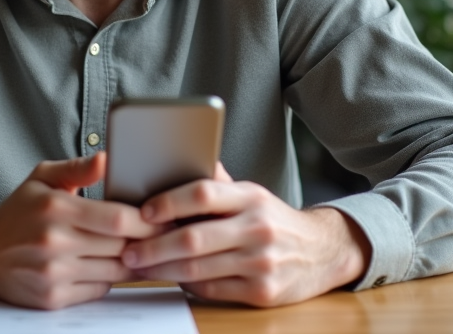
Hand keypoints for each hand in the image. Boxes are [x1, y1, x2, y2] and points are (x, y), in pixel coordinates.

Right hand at [0, 152, 163, 308]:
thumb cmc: (18, 211)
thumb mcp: (42, 177)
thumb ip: (78, 168)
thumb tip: (108, 158)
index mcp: (56, 208)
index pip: (116, 218)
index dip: (147, 220)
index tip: (164, 217)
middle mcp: (54, 242)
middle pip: (120, 246)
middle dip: (147, 241)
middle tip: (166, 234)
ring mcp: (53, 273)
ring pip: (114, 271)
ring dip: (134, 262)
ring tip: (146, 250)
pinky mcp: (52, 298)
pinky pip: (98, 289)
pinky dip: (110, 278)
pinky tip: (112, 265)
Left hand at [119, 163, 371, 306]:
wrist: (323, 251)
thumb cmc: (274, 220)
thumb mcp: (252, 194)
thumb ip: (218, 184)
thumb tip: (177, 160)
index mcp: (251, 197)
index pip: (204, 193)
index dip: (169, 201)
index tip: (143, 210)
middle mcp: (257, 227)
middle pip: (194, 237)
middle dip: (154, 246)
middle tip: (129, 250)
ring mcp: (261, 262)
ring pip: (198, 269)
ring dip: (162, 269)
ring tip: (140, 266)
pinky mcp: (262, 291)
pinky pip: (213, 290)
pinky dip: (188, 285)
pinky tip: (173, 278)